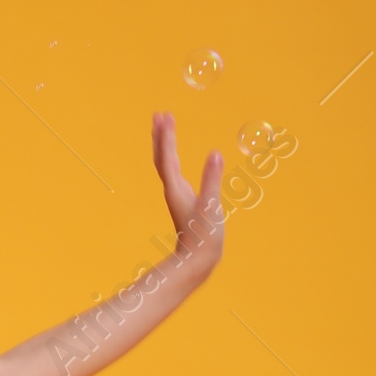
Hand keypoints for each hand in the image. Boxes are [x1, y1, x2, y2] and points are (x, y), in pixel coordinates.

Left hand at [152, 111, 223, 270]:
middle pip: (161, 157)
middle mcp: (173, 190)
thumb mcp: (210, 206)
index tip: (166, 115)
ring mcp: (177, 195)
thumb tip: (216, 154)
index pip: (168, 157)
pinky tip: (175, 157)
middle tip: (159, 114)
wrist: (196, 262)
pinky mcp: (184, 200)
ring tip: (164, 128)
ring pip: (165, 165)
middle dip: (160, 135)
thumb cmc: (204, 236)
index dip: (167, 135)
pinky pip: (174, 173)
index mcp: (177, 189)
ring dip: (164, 145)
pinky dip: (172, 158)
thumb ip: (212, 179)